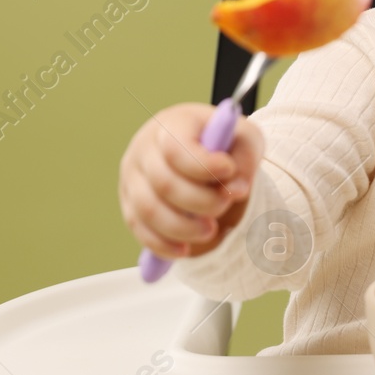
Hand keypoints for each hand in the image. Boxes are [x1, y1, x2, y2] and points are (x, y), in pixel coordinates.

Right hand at [118, 102, 264, 261]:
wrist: (200, 149)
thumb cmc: (222, 143)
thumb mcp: (243, 139)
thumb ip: (245, 159)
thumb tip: (236, 188)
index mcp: (171, 125)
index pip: (176, 148)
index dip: (203, 166)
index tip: (229, 172)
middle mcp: (144, 149)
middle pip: (164, 182)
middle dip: (199, 201)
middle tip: (224, 206)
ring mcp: (132, 178)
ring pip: (148, 210)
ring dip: (182, 228)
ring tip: (211, 230)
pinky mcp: (129, 204)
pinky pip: (139, 230)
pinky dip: (162, 245)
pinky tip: (185, 250)